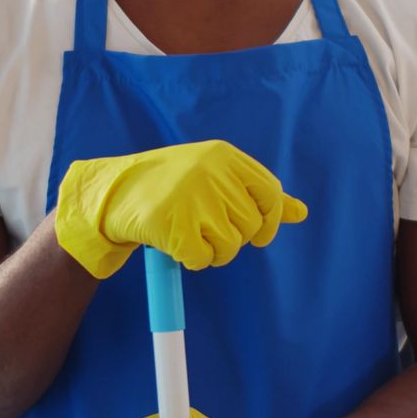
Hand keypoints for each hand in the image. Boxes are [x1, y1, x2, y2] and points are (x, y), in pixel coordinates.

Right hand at [54, 139, 307, 278]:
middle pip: (250, 225)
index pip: (269, 192)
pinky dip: (193, 261)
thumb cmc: (172, 185)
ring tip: (192, 237)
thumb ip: (258, 194)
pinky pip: (203, 259)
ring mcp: (192, 198)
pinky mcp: (173, 224)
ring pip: (230, 246)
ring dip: (214, 253)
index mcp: (225, 156)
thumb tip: (301, 212)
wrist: (115, 192)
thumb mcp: (216, 176)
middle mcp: (211, 173)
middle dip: (234, 238)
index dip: (269, 219)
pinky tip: (177, 245)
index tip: (258, 235)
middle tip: (208, 231)